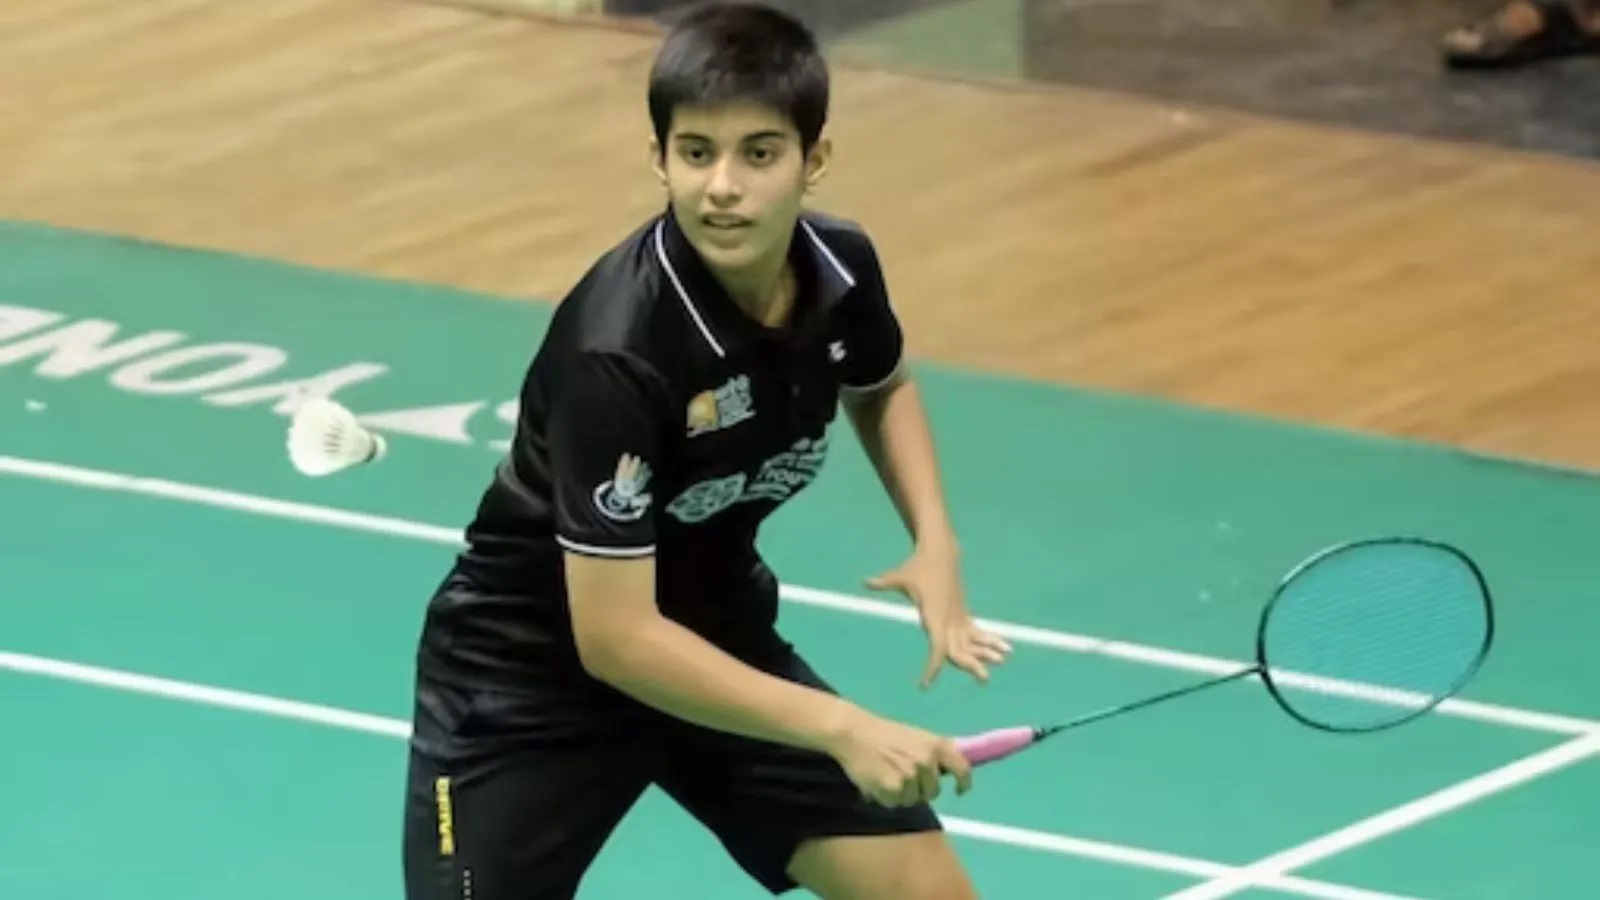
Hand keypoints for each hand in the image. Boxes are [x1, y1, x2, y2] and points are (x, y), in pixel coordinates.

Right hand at [825, 707, 972, 806]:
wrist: (853, 732)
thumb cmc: (884, 734)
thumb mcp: (916, 737)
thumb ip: (934, 752)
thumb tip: (949, 770)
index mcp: (937, 745)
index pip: (962, 769)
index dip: (963, 783)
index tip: (959, 790)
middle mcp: (928, 761)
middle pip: (933, 792)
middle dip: (920, 789)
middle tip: (902, 775)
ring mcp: (911, 775)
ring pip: (912, 800)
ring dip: (901, 794)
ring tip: (886, 775)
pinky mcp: (894, 788)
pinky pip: (895, 803)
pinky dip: (886, 797)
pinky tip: (876, 781)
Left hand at [867, 543, 1012, 688]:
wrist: (940, 551)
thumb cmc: (917, 566)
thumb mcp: (900, 576)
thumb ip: (884, 582)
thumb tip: (865, 582)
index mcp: (934, 616)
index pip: (936, 648)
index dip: (933, 667)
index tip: (926, 683)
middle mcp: (950, 619)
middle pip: (962, 648)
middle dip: (973, 663)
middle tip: (983, 679)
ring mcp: (959, 614)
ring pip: (975, 639)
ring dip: (989, 650)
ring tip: (1004, 661)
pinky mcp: (963, 611)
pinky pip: (977, 630)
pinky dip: (989, 640)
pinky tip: (1003, 648)